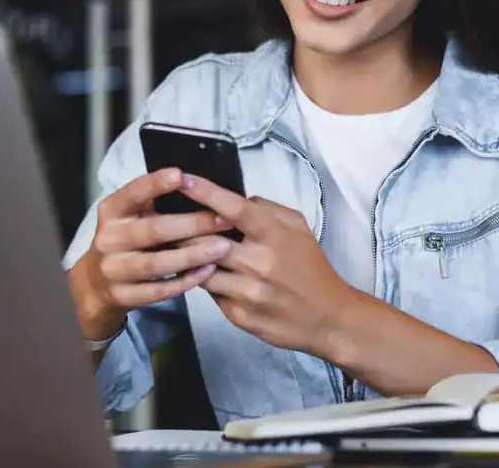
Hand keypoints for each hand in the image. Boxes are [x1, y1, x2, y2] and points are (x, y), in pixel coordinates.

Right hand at [67, 167, 235, 339]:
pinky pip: (158, 290)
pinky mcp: (122, 296)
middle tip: (224, 219)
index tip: (180, 175)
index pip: (131, 194)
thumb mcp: (130, 214)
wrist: (96, 283)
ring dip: (192, 255)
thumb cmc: (126, 238)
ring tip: (222, 247)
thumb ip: (153, 200)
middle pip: (153, 231)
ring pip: (155, 264)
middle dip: (192, 224)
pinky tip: (207, 271)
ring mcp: (113, 270)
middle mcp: (108, 239)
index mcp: (111, 212)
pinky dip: (185, 281)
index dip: (155, 185)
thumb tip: (196, 184)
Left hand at [179, 175, 357, 357]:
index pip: (233, 209)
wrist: (328, 318)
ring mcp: (247, 292)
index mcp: (274, 236)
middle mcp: (259, 263)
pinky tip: (213, 276)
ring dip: (190, 258)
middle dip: (184, 229)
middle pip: (205, 240)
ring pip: (200, 269)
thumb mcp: (299, 228)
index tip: (183, 180)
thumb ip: (267, 209)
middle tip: (169, 221)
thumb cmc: (312, 268)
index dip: (206, 193)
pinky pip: (210, 294)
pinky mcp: (238, 315)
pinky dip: (207, 282)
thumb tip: (235, 201)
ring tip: (184, 250)